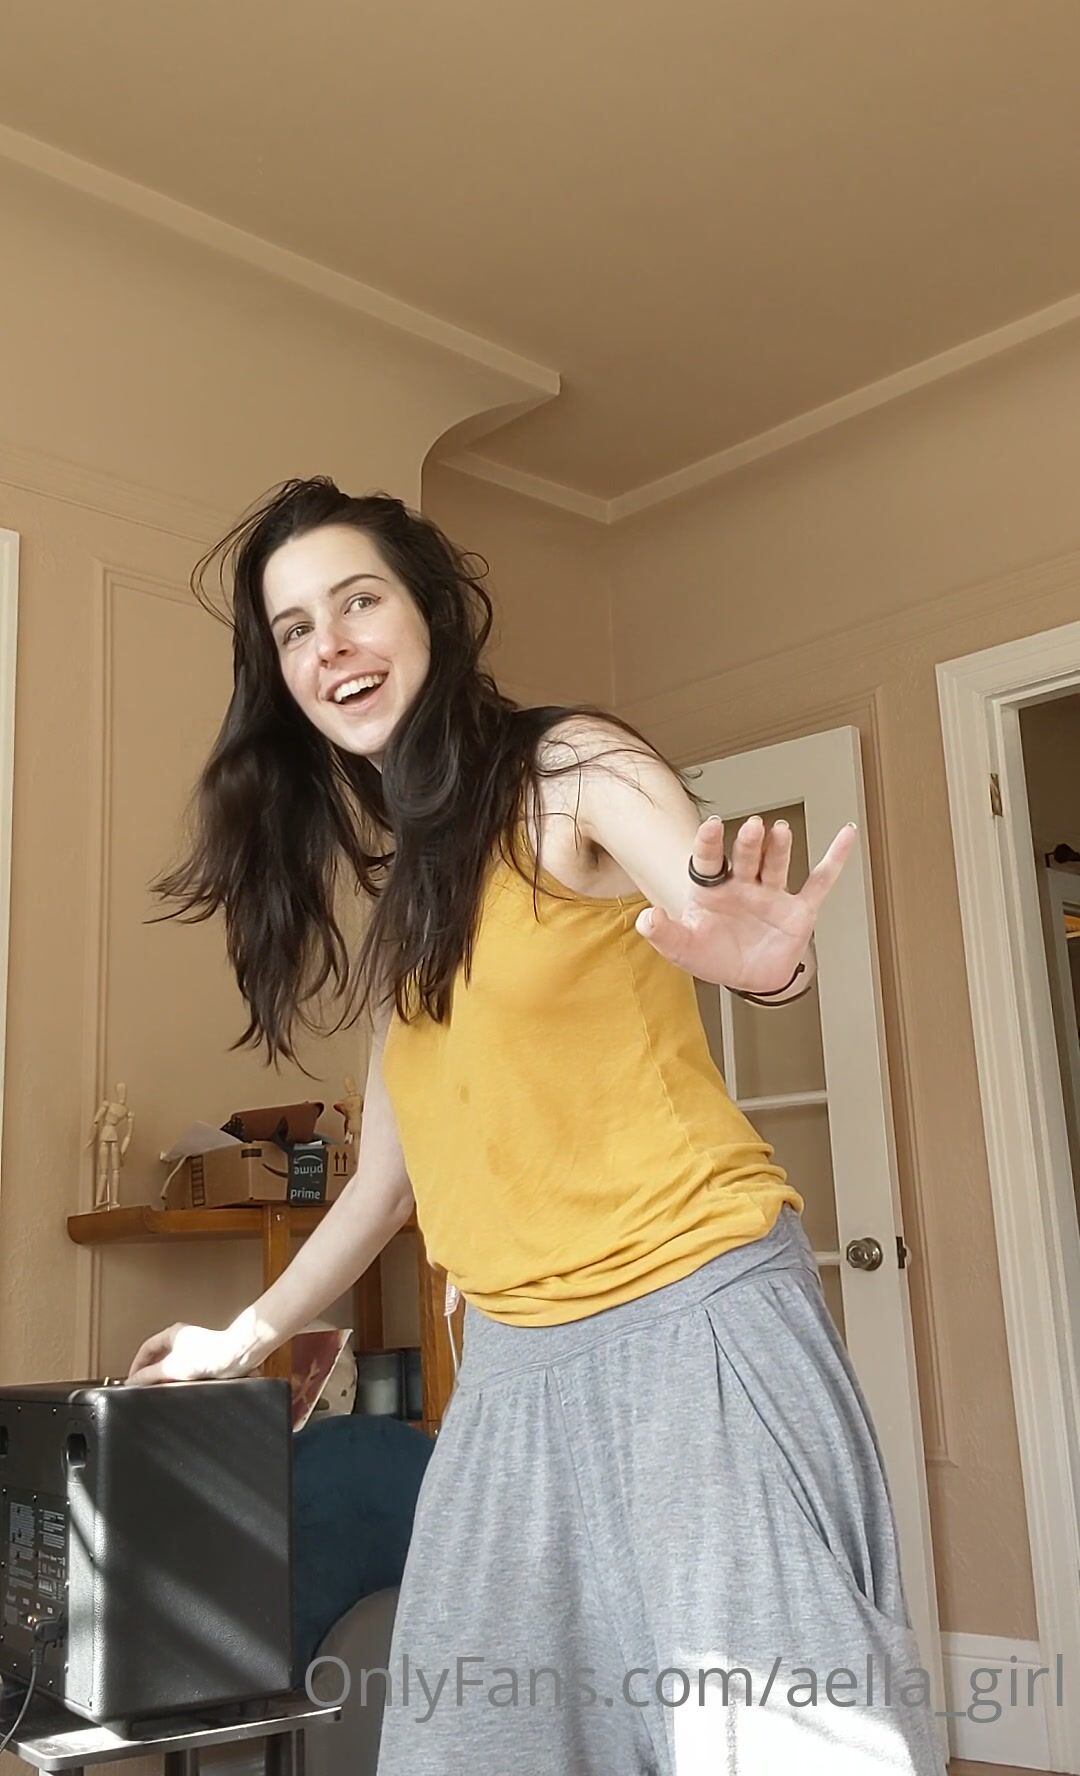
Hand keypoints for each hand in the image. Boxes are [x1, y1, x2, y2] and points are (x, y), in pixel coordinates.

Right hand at [125, 1322, 255, 1385]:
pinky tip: (178, 1389)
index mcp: (173, 1334)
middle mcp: (183, 1339)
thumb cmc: (210, 1354)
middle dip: (150, 1372)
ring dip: (164, 1377)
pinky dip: (178, 1380)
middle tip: (142, 1385)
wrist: (237, 1357)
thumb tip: (133, 1381)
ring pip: (171, 1365)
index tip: (131, 1379)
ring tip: (159, 1388)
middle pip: (158, 1357)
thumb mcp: (171, 1367)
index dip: (137, 1364)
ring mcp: (194, 1350)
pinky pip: (184, 1371)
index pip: (146, 1348)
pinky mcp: (204, 1361)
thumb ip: (149, 1375)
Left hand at [635, 812, 856, 991]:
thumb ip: (663, 933)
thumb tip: (647, 917)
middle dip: (750, 843)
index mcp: (712, 890)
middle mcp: (743, 885)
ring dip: (779, 848)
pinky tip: (845, 835)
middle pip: (745, 857)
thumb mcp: (682, 949)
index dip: (711, 843)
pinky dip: (835, 859)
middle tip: (754, 825)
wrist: (749, 978)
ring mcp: (771, 894)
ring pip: (776, 865)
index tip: (714, 824)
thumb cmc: (714, 957)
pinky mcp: (798, 910)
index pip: (709, 860)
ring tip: (780, 830)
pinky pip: (819, 882)